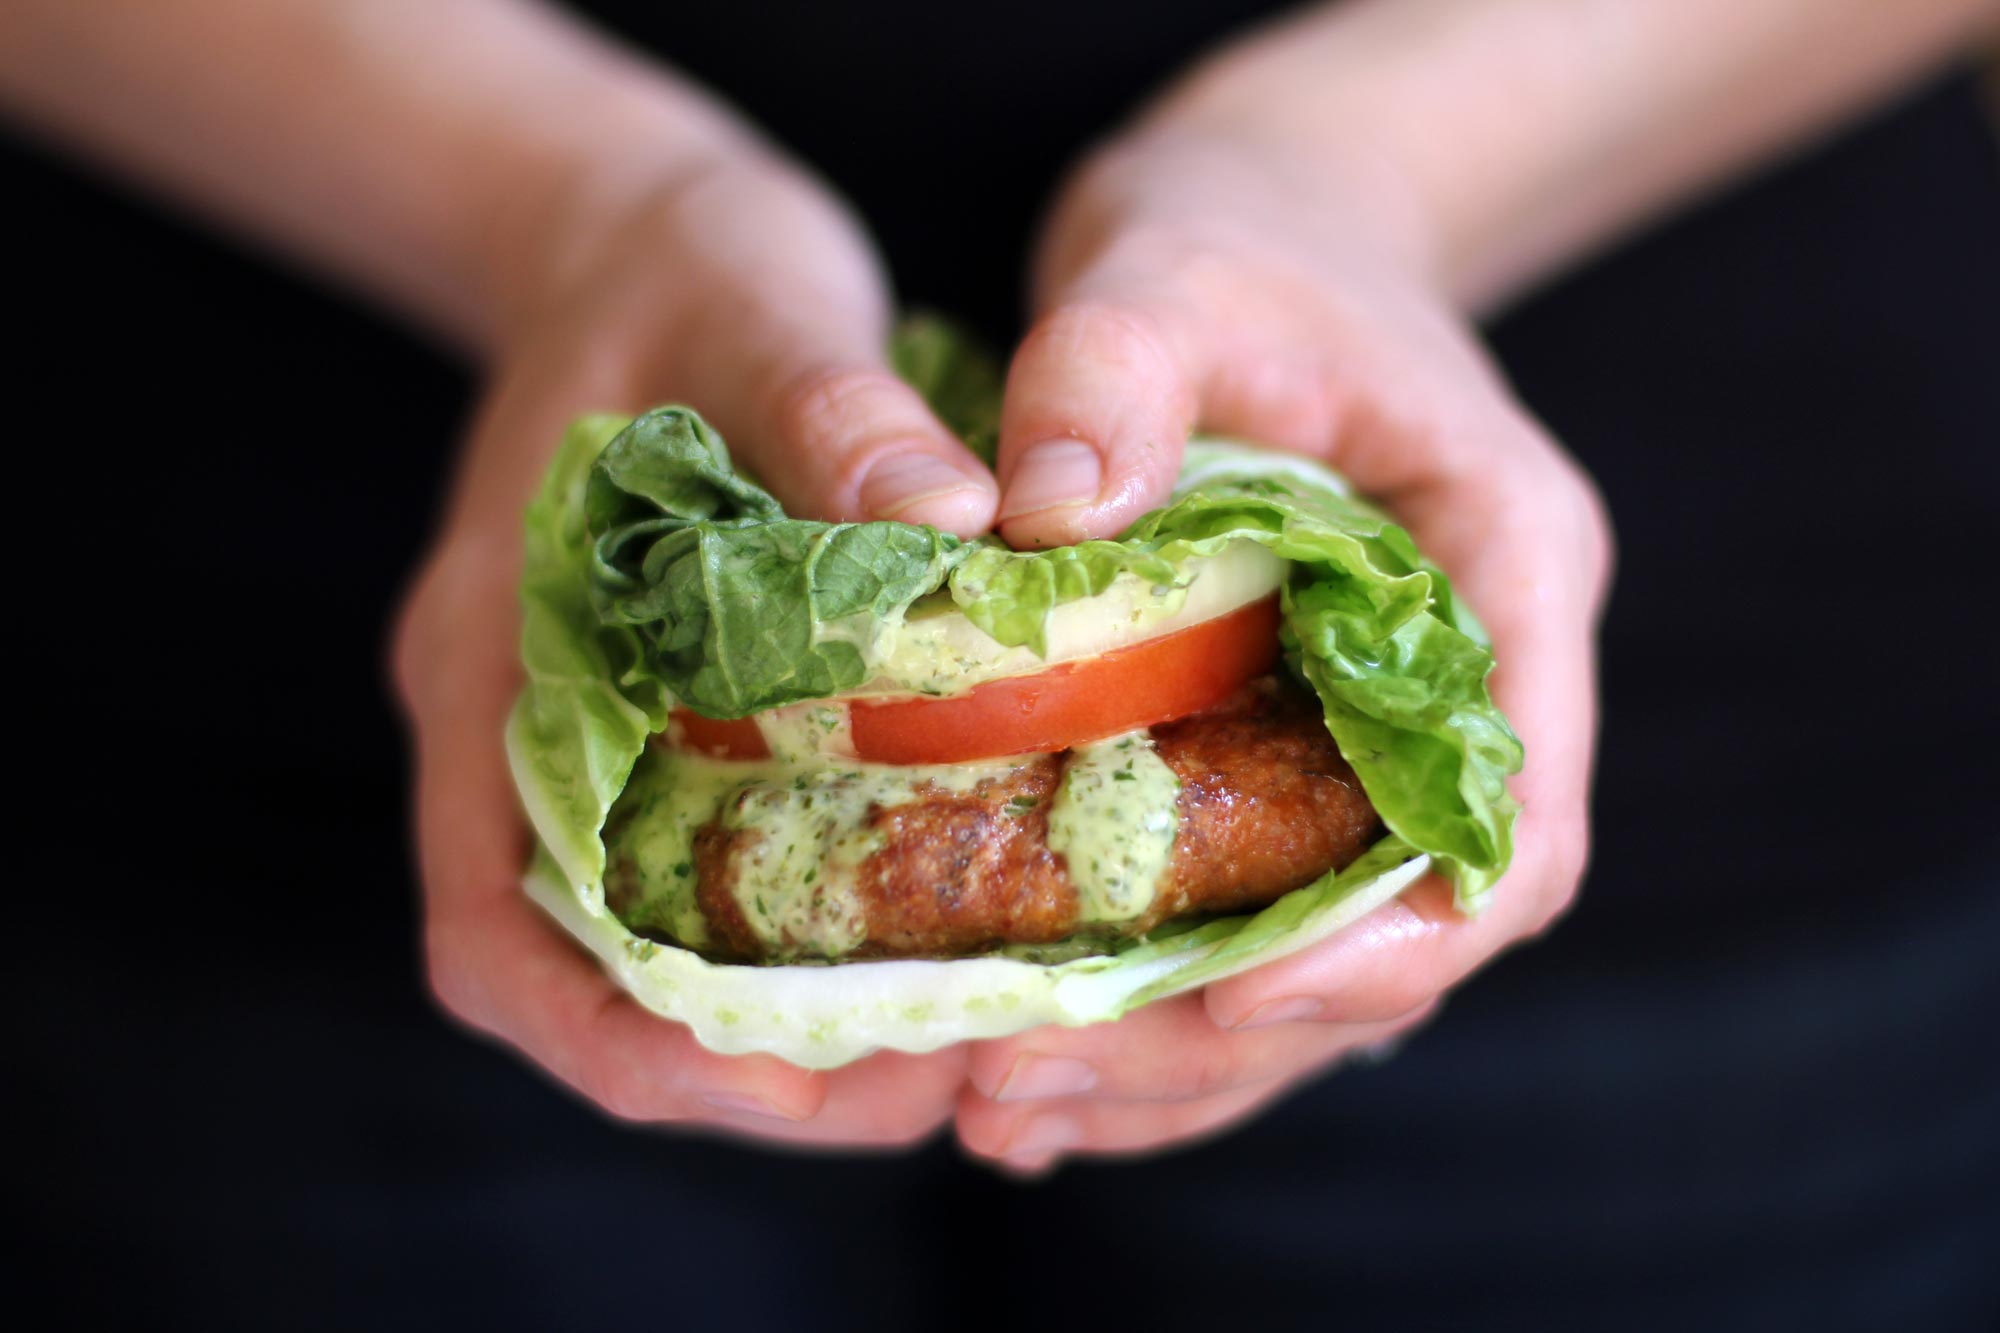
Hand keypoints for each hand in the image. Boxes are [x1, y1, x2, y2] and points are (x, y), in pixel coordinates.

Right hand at [394, 150, 999, 1143]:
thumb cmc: (673, 265)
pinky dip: (816, 938)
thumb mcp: (749, 301)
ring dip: (797, 1025)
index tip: (793, 1080)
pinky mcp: (678, 724)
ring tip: (966, 1035)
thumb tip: (956, 518)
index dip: (619, 1040)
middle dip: (750, 1070)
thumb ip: (828, 408)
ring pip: (664, 951)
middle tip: (939, 1083)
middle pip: (591, 983)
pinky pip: (724, 873)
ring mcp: (597, 736)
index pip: (491, 927)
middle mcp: (527, 730)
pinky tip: (944, 930)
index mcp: (490, 658)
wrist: (637, 233)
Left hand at [957, 124, 1611, 1170]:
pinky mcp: (1282, 760)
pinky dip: (1148, 1010)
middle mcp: (1464, 693)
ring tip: (1003, 1114)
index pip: (1509, 824)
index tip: (1236, 991)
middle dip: (1232, 1041)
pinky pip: (1241, 917)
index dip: (1394, 937)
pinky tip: (1020, 1064)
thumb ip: (1117, 366)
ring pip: (1313, 961)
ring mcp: (1372, 740)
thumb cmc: (1246, 239)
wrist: (1260, 232)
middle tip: (1035, 1094)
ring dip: (1173, 1063)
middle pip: (1399, 936)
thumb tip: (1026, 522)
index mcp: (1507, 579)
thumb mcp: (1179, 263)